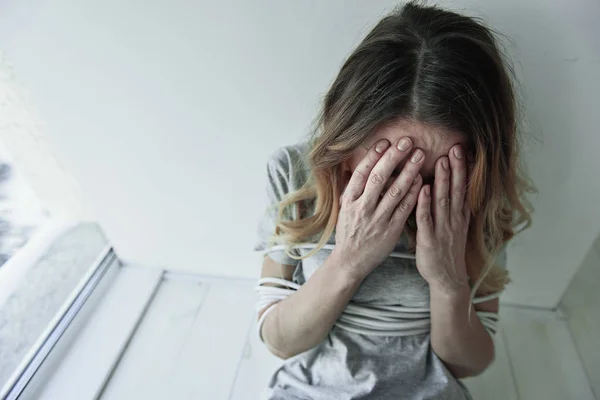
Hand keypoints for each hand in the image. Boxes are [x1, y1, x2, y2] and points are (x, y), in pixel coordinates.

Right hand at [334, 138, 423, 278]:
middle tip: (406, 141)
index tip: (385, 141)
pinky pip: (404, 209)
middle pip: (379, 178)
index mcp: (349, 201)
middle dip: (393, 157)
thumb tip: (355, 166)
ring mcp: (377, 220)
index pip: (361, 173)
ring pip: (394, 191)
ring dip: (408, 171)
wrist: (350, 261)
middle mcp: (362, 208)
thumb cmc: (349, 232)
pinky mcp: (390, 231)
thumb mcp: (344, 208)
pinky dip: (413, 194)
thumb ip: (351, 188)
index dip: (373, 156)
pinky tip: (421, 180)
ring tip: (419, 155)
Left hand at [415, 144, 469, 293]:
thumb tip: (449, 184)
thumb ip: (452, 205)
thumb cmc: (446, 249)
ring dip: (442, 181)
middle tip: (456, 148)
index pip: (463, 187)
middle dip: (456, 168)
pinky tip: (422, 189)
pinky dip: (424, 204)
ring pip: (443, 201)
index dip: (463, 168)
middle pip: (457, 190)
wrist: (447, 278)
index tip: (462, 149)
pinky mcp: (428, 240)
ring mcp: (442, 229)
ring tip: (441, 161)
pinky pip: (426, 219)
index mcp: (459, 215)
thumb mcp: (454, 225)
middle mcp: (453, 219)